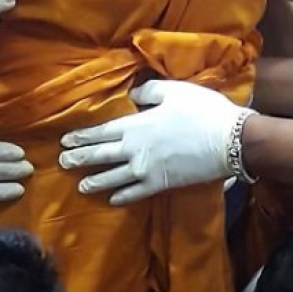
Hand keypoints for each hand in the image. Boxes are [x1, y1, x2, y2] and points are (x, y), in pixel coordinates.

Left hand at [59, 80, 241, 203]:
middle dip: (80, 159)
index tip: (65, 141)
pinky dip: (122, 197)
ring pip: (114, 178)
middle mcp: (135, 150)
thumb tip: (133, 95)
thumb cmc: (202, 110)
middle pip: (101, 156)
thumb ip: (148, 92)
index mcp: (135, 125)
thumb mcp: (174, 91)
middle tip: (62, 164)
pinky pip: (136, 193)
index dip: (82, 136)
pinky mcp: (162, 183)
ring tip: (82, 186)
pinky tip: (113, 200)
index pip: (101, 132)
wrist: (229, 141)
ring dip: (96, 182)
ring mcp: (147, 170)